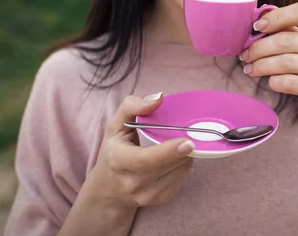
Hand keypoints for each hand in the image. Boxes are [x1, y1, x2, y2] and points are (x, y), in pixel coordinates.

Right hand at [86, 93, 194, 208]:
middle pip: (169, 164)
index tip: (188, 142)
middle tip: (190, 134)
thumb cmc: (113, 151)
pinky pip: (183, 177)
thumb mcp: (115, 126)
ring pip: (180, 170)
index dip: (169, 151)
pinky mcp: (161, 199)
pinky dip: (183, 164)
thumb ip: (133, 106)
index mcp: (119, 161)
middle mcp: (133, 182)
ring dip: (184, 154)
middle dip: (183, 148)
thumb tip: (158, 97)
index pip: (147, 159)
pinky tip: (174, 158)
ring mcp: (148, 194)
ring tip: (175, 145)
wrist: (108, 191)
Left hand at [239, 2, 297, 123]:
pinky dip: (274, 81)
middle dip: (258, 48)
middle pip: (287, 41)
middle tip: (245, 54)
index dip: (276, 17)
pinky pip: (289, 82)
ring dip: (261, 66)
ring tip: (250, 69)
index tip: (257, 27)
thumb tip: (260, 16)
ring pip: (285, 63)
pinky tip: (270, 81)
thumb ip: (292, 29)